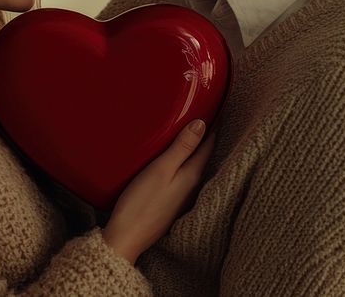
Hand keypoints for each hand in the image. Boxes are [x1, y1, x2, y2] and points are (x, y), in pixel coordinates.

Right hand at [101, 119, 215, 263]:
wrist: (126, 237)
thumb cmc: (141, 203)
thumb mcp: (161, 169)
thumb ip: (181, 148)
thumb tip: (202, 123)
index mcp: (192, 175)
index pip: (209, 144)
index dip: (214, 125)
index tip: (218, 107)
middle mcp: (192, 186)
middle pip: (203, 154)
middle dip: (205, 134)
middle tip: (206, 112)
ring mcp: (181, 196)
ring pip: (193, 165)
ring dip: (194, 148)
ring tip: (191, 130)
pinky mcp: (170, 202)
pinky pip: (182, 175)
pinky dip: (183, 161)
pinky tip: (174, 158)